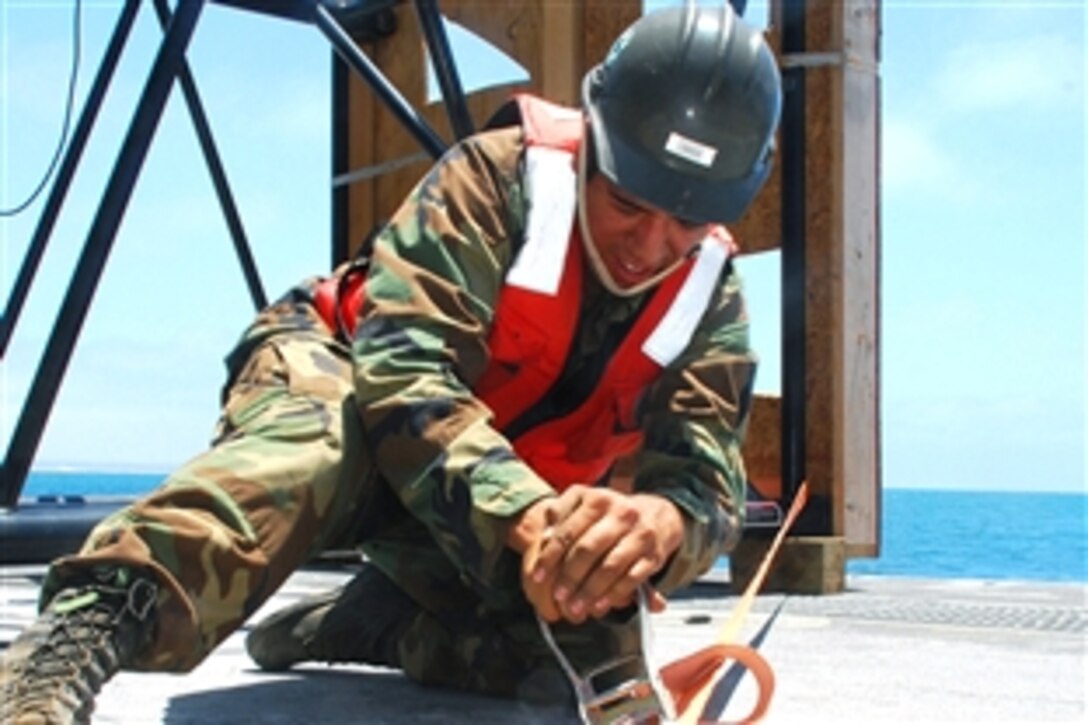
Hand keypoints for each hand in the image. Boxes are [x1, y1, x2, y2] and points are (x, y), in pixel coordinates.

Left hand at [513, 485, 683, 623]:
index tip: (538, 576)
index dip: (550, 557)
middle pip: (588, 549)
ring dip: (590, 590)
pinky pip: (632, 578)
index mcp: (597, 498)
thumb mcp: (585, 503)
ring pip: (610, 566)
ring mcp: (639, 534)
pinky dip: (614, 594)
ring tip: (576, 606)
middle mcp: (620, 513)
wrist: (656, 514)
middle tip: (558, 596)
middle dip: (570, 576)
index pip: (568, 531)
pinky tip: (600, 605)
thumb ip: (562, 516)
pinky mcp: (653, 555)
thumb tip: (545, 537)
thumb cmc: (610, 514)